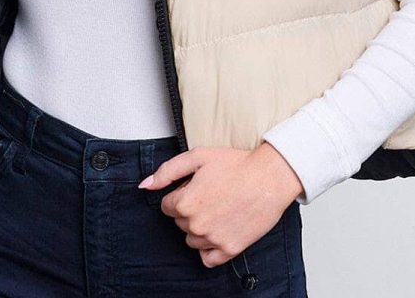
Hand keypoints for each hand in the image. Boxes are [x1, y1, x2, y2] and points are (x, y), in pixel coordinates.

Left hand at [138, 141, 303, 267]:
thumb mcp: (197, 156)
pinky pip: (207, 259)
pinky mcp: (230, 249)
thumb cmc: (236, 164)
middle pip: (179, 222)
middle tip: (211, 193)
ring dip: (199, 227)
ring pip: (192, 239)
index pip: (167, 206)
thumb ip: (167, 171)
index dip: (181, 193)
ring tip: (219, 207)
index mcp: (185, 203)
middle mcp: (196, 225)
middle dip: (189, 209)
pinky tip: (219, 229)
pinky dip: (209, 247)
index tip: (197, 185)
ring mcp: (213, 239)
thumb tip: (145, 185)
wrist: (269, 177)